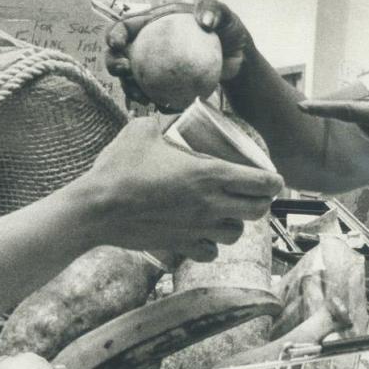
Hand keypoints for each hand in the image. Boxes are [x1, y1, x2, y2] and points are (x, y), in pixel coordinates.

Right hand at [73, 115, 283, 260]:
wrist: (96, 209)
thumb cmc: (119, 168)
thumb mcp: (141, 130)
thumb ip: (161, 120)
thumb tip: (167, 115)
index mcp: (209, 174)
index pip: (262, 183)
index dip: (273, 179)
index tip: (271, 176)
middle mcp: (211, 204)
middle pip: (258, 211)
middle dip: (260, 200)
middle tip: (251, 191)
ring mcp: (197, 229)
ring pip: (237, 234)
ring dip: (236, 223)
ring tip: (226, 211)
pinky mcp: (181, 246)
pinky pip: (211, 252)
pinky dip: (213, 245)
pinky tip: (204, 233)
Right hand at [104, 0, 253, 108]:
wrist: (237, 59)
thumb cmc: (228, 31)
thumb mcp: (224, 15)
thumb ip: (213, 9)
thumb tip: (204, 21)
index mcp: (153, 24)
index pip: (126, 26)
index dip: (114, 34)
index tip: (117, 44)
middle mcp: (148, 46)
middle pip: (119, 54)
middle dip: (113, 63)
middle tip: (125, 70)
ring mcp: (153, 68)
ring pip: (130, 79)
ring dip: (129, 88)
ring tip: (140, 95)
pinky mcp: (163, 86)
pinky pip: (152, 95)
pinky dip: (153, 102)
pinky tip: (159, 106)